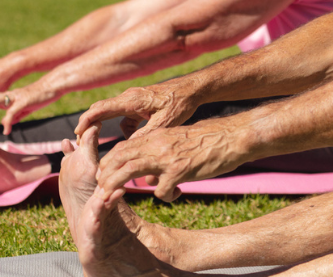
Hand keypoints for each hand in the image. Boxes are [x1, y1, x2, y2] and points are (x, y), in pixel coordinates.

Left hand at [0, 84, 58, 134]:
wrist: (52, 87)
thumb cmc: (39, 97)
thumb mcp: (24, 108)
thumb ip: (14, 115)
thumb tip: (6, 123)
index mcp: (7, 98)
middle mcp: (8, 96)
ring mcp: (14, 98)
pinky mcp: (23, 102)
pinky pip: (12, 113)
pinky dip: (8, 122)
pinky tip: (6, 131)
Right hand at [74, 83, 199, 139]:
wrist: (192, 90)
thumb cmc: (180, 104)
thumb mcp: (164, 123)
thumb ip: (145, 135)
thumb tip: (128, 149)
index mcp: (132, 100)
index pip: (101, 108)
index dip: (86, 120)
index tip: (77, 133)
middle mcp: (130, 98)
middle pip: (102, 109)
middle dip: (90, 124)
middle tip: (81, 141)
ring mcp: (134, 100)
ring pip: (114, 114)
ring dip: (108, 127)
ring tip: (107, 144)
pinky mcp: (140, 104)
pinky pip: (126, 116)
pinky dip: (126, 127)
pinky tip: (134, 138)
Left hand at [95, 123, 243, 201]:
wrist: (231, 137)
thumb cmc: (207, 140)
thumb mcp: (177, 139)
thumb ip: (159, 150)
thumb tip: (147, 171)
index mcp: (156, 136)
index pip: (123, 147)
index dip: (109, 162)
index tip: (103, 175)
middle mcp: (157, 145)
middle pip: (121, 159)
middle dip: (106, 176)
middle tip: (101, 191)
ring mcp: (167, 158)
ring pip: (131, 171)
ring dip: (117, 186)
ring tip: (112, 197)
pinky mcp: (180, 171)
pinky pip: (162, 190)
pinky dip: (165, 196)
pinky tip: (176, 194)